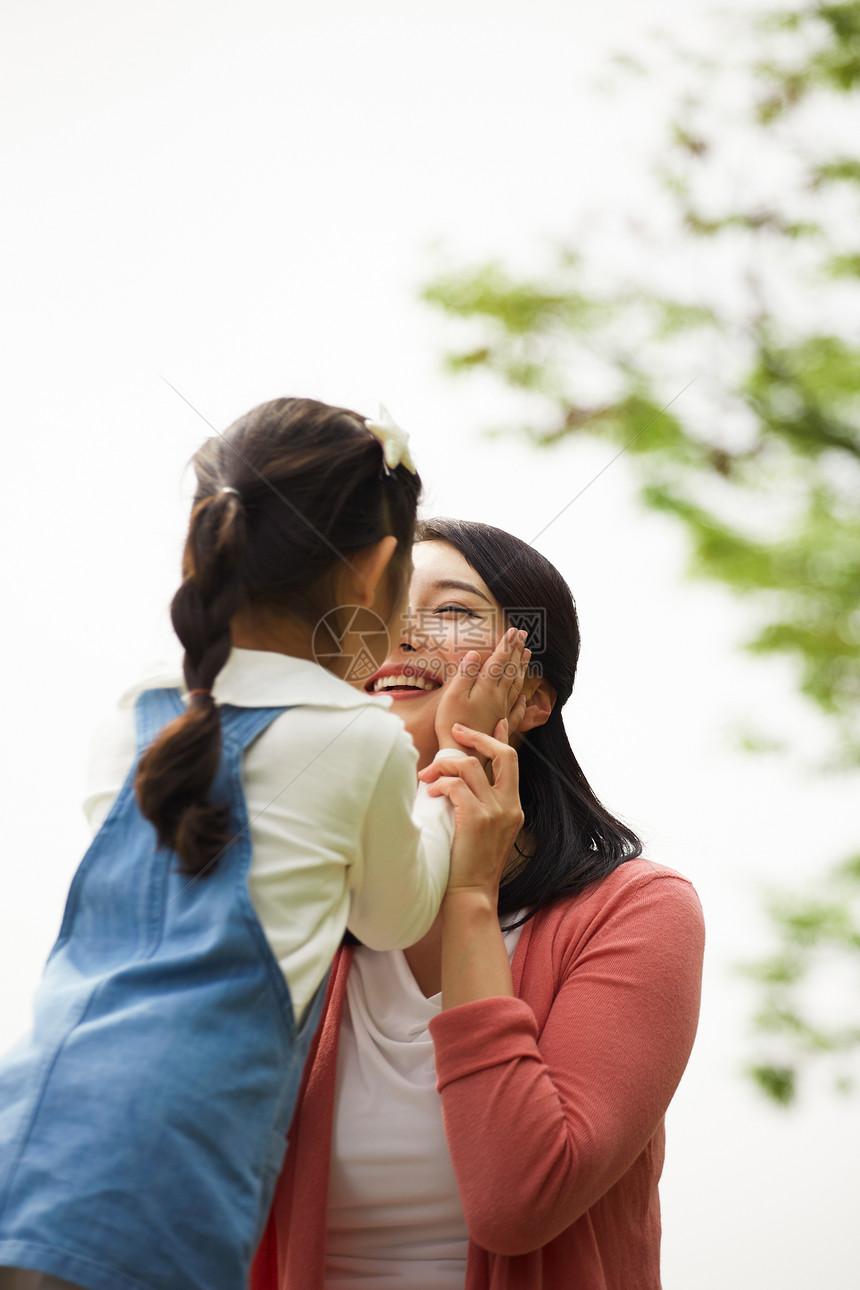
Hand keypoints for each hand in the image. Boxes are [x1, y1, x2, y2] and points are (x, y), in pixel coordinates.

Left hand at [418, 720, 523, 900]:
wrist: (471, 895)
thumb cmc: (469, 866)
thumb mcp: (484, 832)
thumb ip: (480, 805)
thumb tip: (457, 782)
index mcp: (513, 808)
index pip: (512, 763)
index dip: (502, 739)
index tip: (497, 722)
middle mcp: (510, 806)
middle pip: (503, 754)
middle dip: (478, 737)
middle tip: (455, 731)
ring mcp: (496, 812)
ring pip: (471, 765)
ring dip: (444, 765)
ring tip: (428, 777)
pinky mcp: (478, 818)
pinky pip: (456, 785)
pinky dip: (440, 784)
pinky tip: (430, 794)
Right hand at [434, 628, 530, 758]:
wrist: (462, 754)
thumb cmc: (452, 724)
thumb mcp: (453, 695)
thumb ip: (465, 673)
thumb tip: (475, 653)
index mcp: (486, 687)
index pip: (500, 661)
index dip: (506, 645)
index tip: (513, 630)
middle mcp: (498, 697)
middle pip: (510, 670)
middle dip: (517, 651)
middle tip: (523, 635)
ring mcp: (502, 711)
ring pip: (516, 685)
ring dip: (522, 668)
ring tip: (528, 655)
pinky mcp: (501, 724)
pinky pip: (516, 707)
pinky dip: (522, 698)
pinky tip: (525, 695)